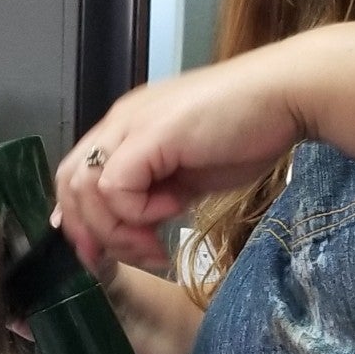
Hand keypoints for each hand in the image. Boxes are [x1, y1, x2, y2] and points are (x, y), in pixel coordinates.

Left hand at [54, 46, 309, 267]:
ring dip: (118, 231)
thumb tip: (129, 230)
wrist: (284, 97)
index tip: (108, 256)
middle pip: (70, 184)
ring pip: (87, 190)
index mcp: (125, 131)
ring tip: (155, 245)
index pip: (75, 178)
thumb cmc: (247, 132)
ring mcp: (132, 126)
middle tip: (130, 256)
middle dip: (92, 232)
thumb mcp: (187, 176)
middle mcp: (120, 125)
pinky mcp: (149, 135)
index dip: (82, 222)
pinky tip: (175, 211)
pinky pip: (117, 187)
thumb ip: (153, 196)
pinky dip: (139, 212)